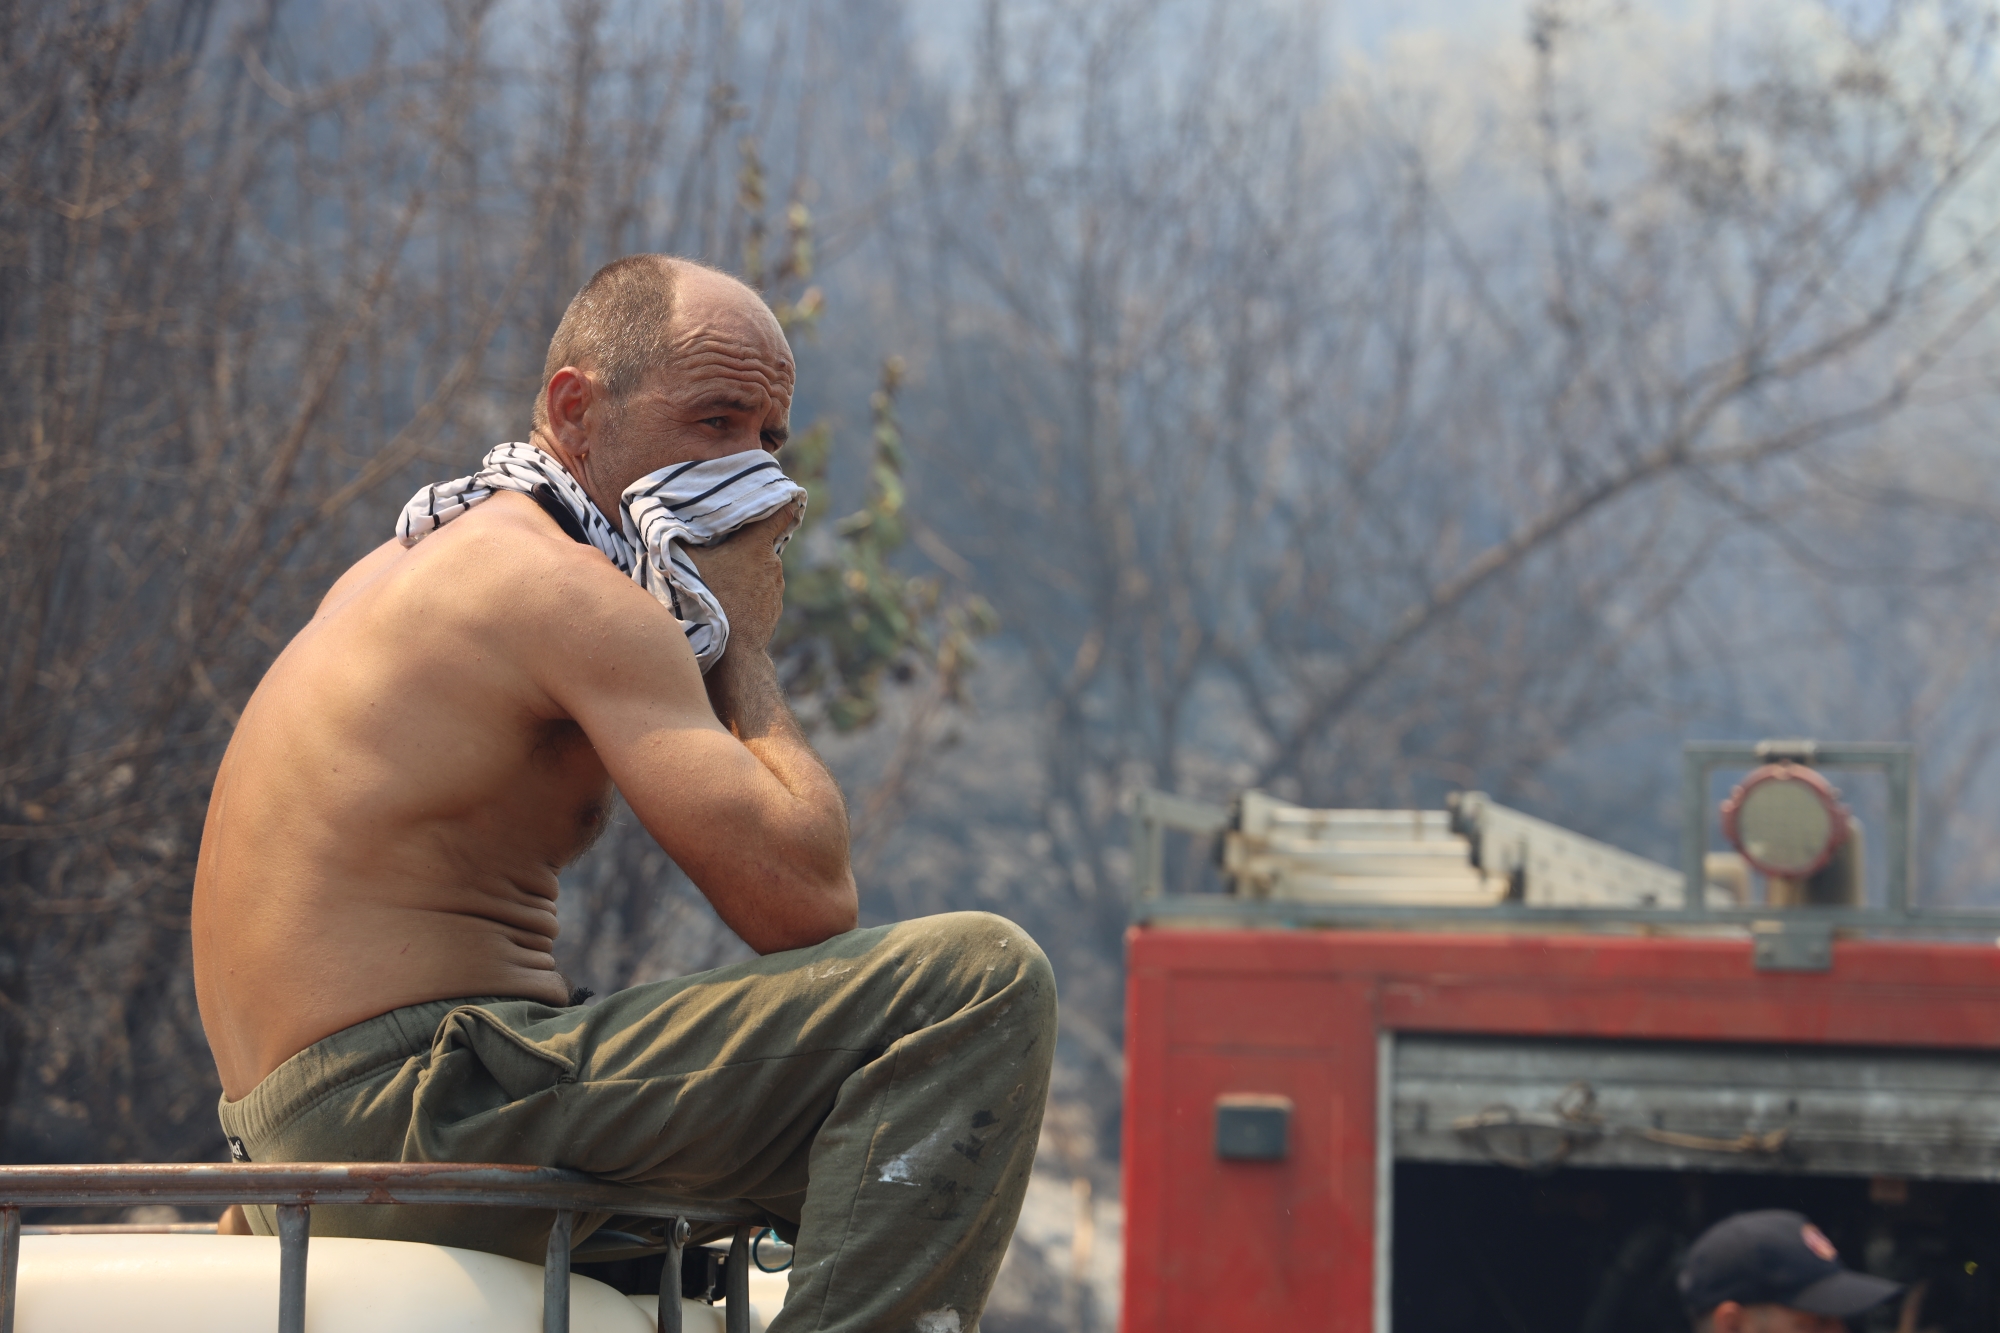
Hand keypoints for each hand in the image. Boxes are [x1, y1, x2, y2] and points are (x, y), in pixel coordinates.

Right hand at [686, 503, 796, 654]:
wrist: (734, 652)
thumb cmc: (711, 602)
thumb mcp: (686, 566)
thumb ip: (677, 542)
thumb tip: (660, 522)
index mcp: (756, 546)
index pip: (780, 515)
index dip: (780, 505)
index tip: (779, 499)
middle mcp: (772, 563)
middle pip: (761, 544)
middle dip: (746, 544)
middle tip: (725, 548)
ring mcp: (776, 587)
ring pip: (761, 569)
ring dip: (746, 570)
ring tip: (724, 579)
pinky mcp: (775, 607)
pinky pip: (762, 591)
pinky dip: (750, 591)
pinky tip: (732, 599)